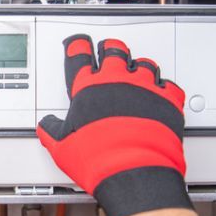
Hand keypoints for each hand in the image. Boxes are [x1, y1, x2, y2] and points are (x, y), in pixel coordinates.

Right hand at [37, 35, 192, 215]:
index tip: (77, 44)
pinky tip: (161, 91)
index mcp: (88, 89)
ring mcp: (144, 88)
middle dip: (109, 49)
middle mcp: (117, 82)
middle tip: (108, 51)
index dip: (77, 46)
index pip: (80, 57)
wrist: (133, 171)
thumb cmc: (98, 158)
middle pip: (114, 50)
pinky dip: (164, 87)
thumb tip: (46, 126)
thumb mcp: (61, 147)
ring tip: (136, 72)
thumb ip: (51, 131)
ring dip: (138, 66)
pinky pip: (168, 84)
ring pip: (143, 63)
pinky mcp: (166, 100)